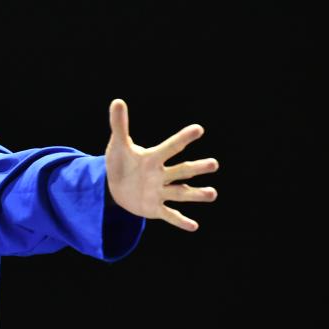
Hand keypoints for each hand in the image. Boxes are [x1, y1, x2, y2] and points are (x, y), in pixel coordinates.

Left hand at [105, 99, 218, 231]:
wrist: (115, 187)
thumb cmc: (121, 163)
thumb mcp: (118, 146)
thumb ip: (119, 125)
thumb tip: (117, 101)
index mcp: (153, 158)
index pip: (169, 147)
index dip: (182, 138)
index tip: (198, 129)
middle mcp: (161, 175)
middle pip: (181, 171)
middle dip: (196, 168)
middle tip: (214, 164)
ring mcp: (160, 192)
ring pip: (180, 193)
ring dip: (196, 194)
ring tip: (212, 194)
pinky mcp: (155, 209)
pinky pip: (169, 215)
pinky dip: (180, 221)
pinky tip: (194, 226)